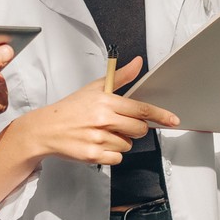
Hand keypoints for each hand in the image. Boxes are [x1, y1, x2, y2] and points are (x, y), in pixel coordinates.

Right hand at [2, 58, 181, 167]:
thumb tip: (138, 62)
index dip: (159, 114)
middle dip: (135, 129)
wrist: (45, 129)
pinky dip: (111, 153)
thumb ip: (120, 77)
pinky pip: (117, 157)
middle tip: (119, 125)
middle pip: (139, 130)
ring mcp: (98, 138)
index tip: (173, 119)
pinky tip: (98, 145)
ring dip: (120, 141)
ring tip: (102, 134)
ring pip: (128, 145)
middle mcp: (103, 119)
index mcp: (105, 101)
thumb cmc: (71, 109)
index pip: (140, 109)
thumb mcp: (94, 88)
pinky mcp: (93, 155)